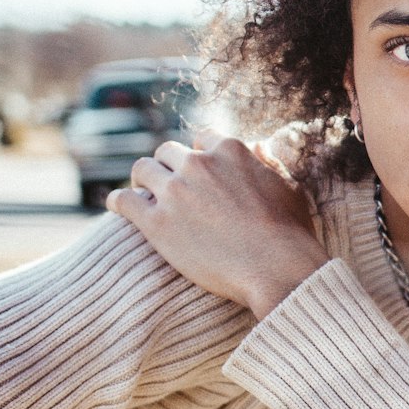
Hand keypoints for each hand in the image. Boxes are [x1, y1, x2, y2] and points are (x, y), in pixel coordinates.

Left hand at [107, 136, 326, 317]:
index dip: (198, 154)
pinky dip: (118, 201)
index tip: (197, 169)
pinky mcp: (157, 222)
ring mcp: (175, 191)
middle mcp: (199, 164)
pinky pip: (124, 200)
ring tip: (142, 193)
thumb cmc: (290, 234)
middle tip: (167, 183)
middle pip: (168, 151)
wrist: (276, 270)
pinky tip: (118, 206)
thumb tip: (259, 147)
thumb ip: (269, 163)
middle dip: (168, 165)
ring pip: (143, 169)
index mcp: (230, 150)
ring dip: (143, 180)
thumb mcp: (289, 187)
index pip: (202, 138)